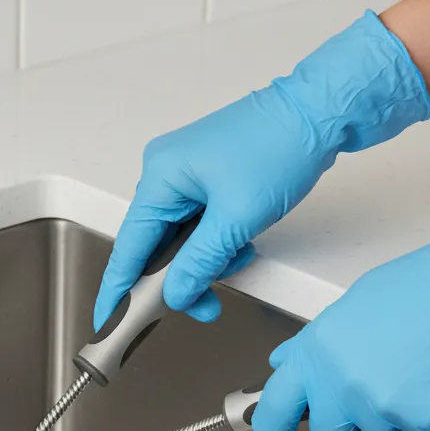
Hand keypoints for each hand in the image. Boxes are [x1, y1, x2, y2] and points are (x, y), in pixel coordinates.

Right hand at [94, 10, 429, 330]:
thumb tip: (175, 295)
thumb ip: (199, 264)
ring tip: (239, 259)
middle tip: (204, 306)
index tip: (108, 320)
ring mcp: (187, 175)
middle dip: (182, 279)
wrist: (322, 110)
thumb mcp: (236, 219)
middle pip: (156, 248)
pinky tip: (243, 242)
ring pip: (182, 241)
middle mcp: (166, 174)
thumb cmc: (281, 144)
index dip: (118, 290)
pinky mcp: (209, 178)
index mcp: (161, 177)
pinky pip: (199, 225)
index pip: (129, 248)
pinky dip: (218, 244)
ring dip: (207, 261)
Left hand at [252, 209, 429, 430]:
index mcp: (318, 350)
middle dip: (347, 418)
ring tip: (415, 370)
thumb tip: (288, 361)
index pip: (276, 403)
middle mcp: (340, 381)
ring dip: (393, 414)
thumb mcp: (354, 305)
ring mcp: (377, 405)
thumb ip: (317, 343)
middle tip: (375, 390)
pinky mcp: (418, 421)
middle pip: (328, 430)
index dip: (270, 428)